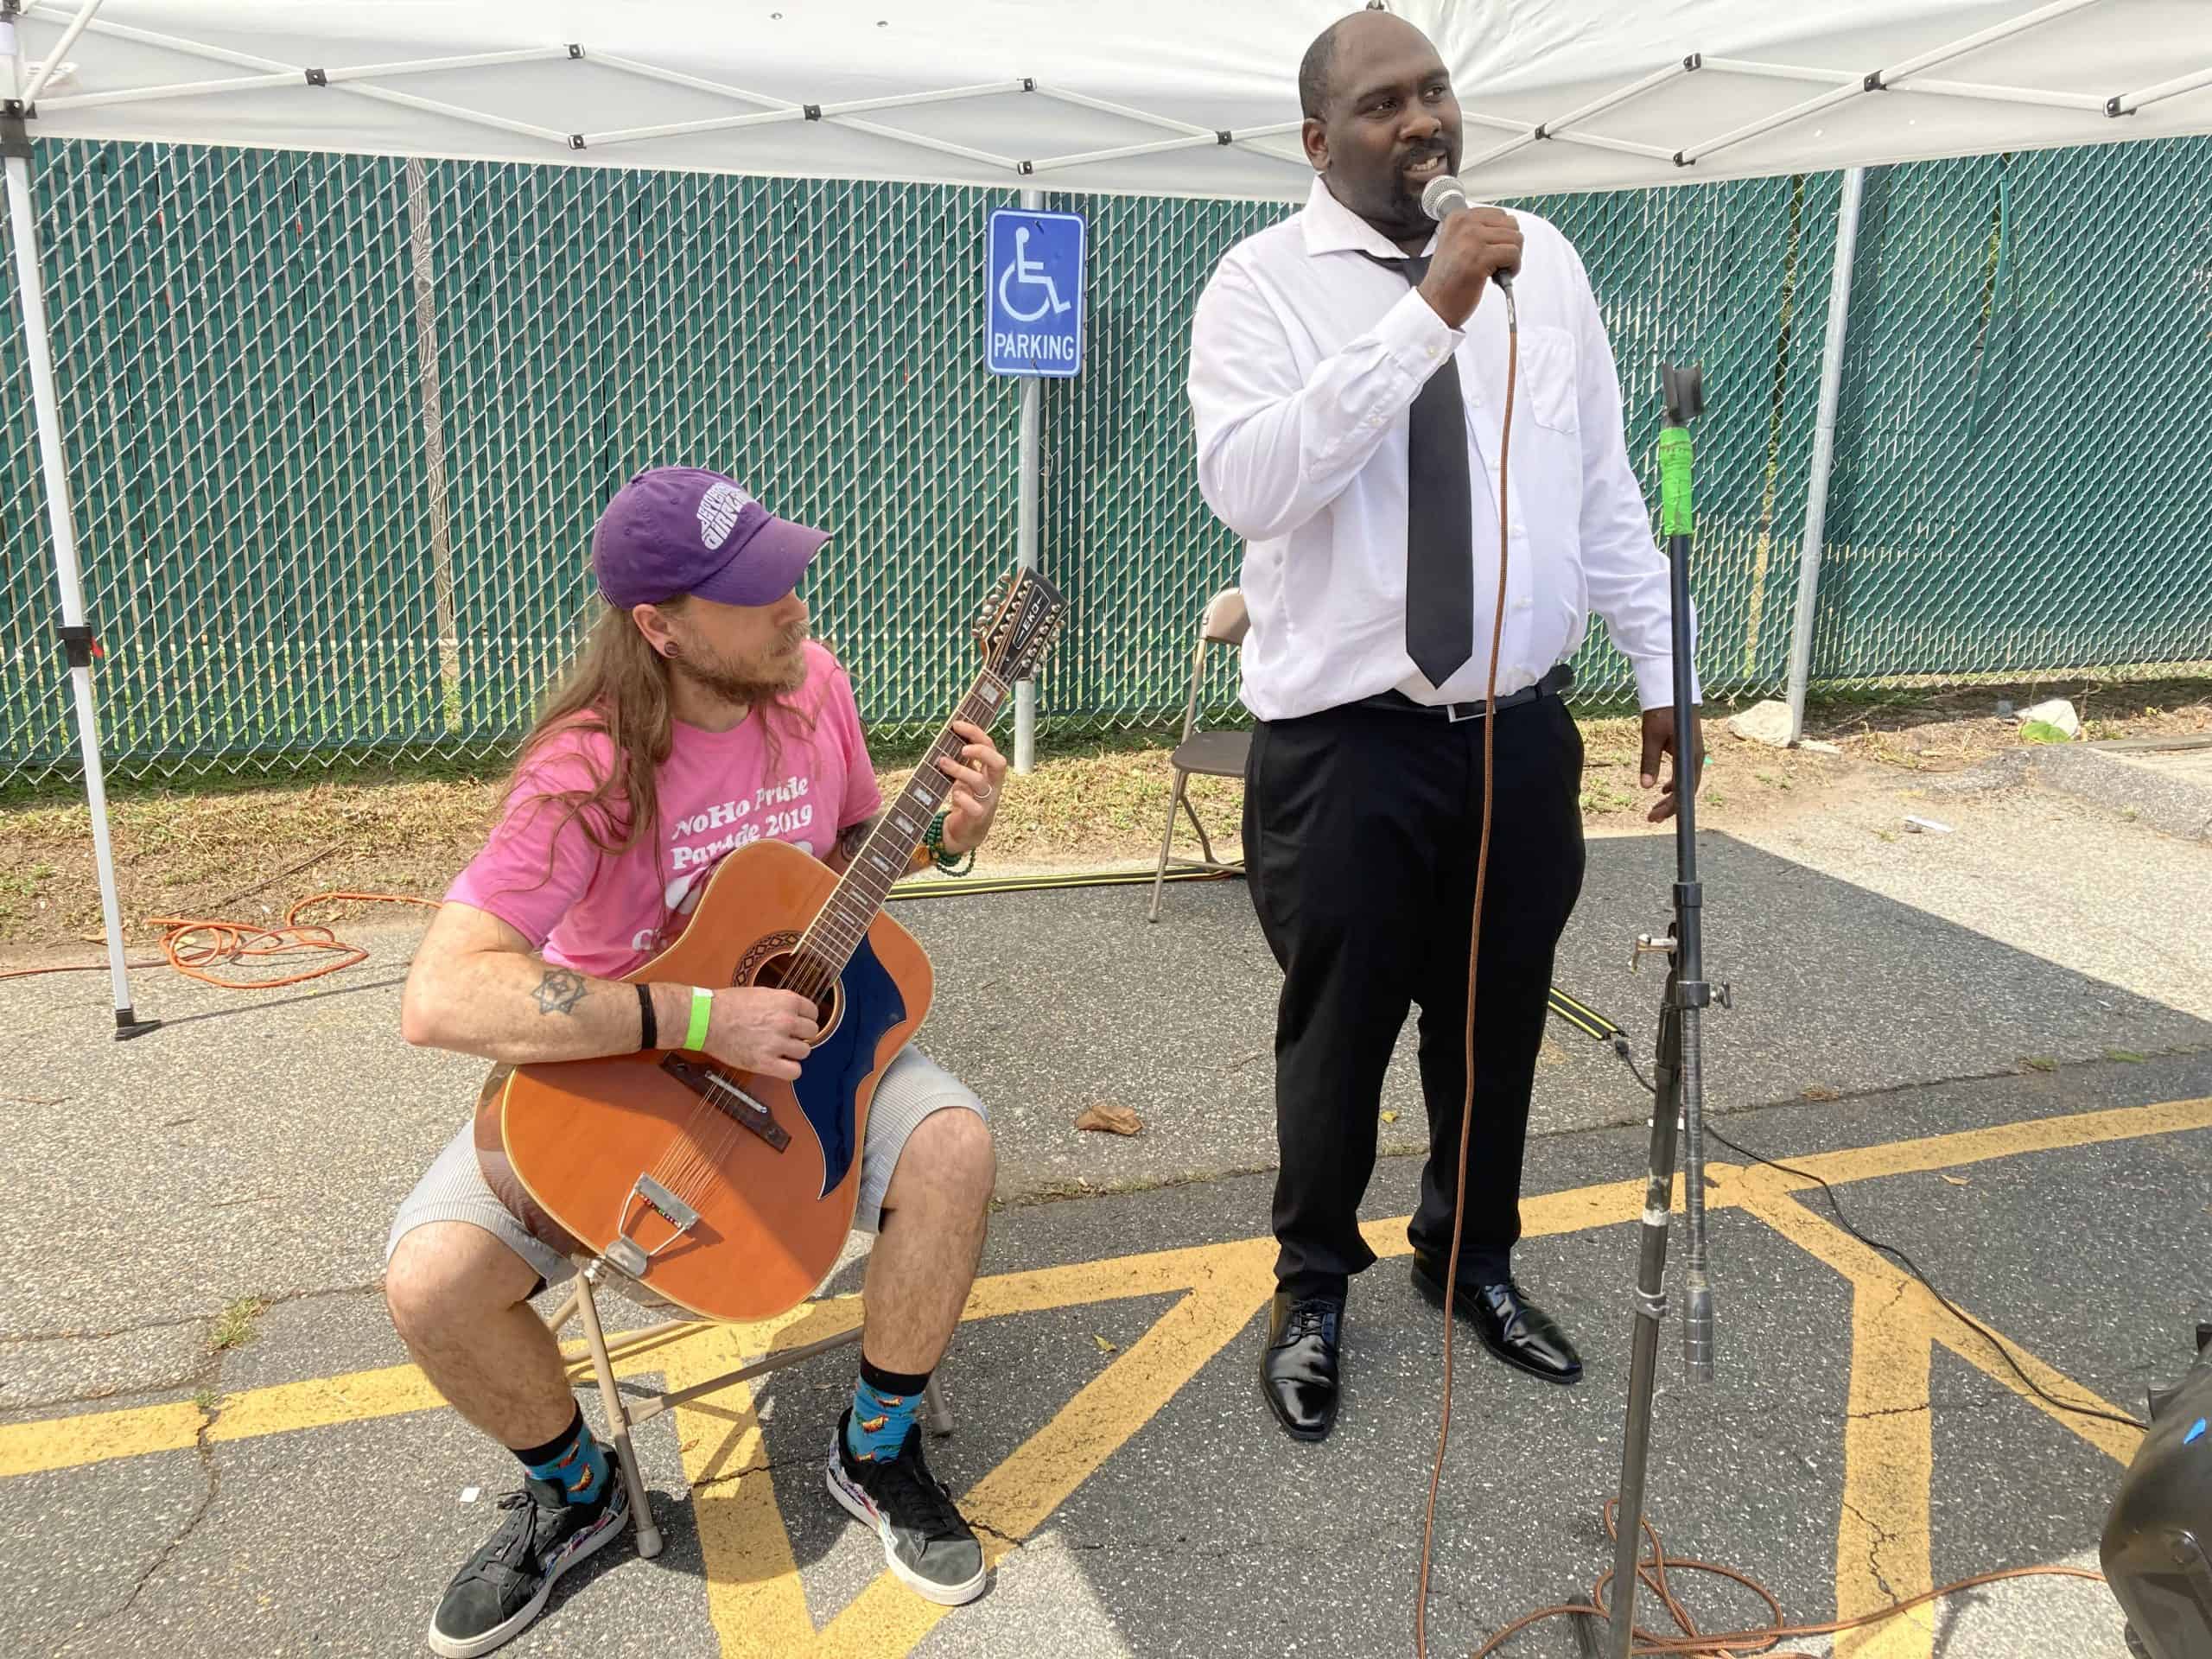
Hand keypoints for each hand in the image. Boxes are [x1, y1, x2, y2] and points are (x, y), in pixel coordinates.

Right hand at [703, 985, 818, 1080]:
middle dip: (800, 1035)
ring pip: (805, 1052)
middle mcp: (787, 1021)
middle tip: (786, 1037)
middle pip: (812, 1032)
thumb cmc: (728, 1004)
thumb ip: (781, 1003)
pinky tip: (779, 1065)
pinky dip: (789, 1070)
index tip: (796, 1024)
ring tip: (778, 1050)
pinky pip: (794, 1072)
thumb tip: (794, 1012)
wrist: (706, 1018)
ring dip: (794, 1052)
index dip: (804, 1019)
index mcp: (787, 1000)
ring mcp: (777, 1042)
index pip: (813, 1013)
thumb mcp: (761, 993)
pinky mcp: (766, 1062)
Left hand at [936, 719, 1007, 855]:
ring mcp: (987, 801)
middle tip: (961, 749)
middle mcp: (993, 785)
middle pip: (998, 763)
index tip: (956, 725)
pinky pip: (974, 807)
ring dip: (960, 770)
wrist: (966, 833)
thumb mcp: (966, 776)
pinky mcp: (978, 817)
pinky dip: (962, 798)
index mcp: (991, 772)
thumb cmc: (966, 800)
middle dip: (980, 751)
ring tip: (942, 763)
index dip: (975, 734)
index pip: (990, 747)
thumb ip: (964, 760)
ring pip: (980, 782)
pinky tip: (953, 794)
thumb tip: (951, 736)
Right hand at [1416, 206, 1522, 328]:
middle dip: (1509, 245)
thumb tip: (1509, 226)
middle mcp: (1464, 224)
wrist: (1435, 305)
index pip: (1500, 214)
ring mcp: (1471, 239)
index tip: (1491, 251)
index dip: (1502, 236)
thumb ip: (1479, 230)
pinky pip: (1514, 254)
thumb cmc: (1448, 280)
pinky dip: (1513, 269)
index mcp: (1458, 217)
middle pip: (1511, 224)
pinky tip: (1496, 278)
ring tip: (1495, 271)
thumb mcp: (1457, 243)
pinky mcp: (1480, 258)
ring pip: (1516, 238)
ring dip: (1512, 258)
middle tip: (1495, 263)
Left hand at [1640, 706, 1705, 823]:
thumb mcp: (1651, 737)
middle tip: (1651, 818)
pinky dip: (1674, 784)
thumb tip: (1645, 787)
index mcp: (1689, 757)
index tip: (1654, 816)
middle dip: (1670, 807)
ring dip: (1672, 797)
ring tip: (1656, 809)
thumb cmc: (1662, 712)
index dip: (1669, 807)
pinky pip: (1685, 773)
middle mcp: (1696, 758)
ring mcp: (1695, 755)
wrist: (1673, 692)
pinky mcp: (1690, 750)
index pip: (1681, 790)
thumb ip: (1649, 762)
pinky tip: (1663, 789)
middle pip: (1686, 791)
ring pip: (1686, 783)